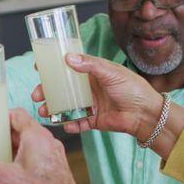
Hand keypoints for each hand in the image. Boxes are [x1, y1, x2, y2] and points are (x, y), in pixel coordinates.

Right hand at [0, 109, 102, 183]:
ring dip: (3, 159)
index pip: (16, 114)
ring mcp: (48, 159)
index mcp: (36, 137)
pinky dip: (11, 172)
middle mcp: (45, 144)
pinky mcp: (49, 174)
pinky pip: (26, 167)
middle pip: (16, 133)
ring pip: (21, 152)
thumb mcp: (5, 178)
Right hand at [34, 53, 161, 137]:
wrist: (146, 114)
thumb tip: (68, 58)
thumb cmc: (133, 88)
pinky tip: (66, 125)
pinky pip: (78, 122)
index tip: (39, 68)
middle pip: (63, 89)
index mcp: (93, 73)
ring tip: (44, 112)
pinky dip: (70, 124)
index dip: (54, 68)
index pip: (69, 67)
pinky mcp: (94, 120)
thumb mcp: (111, 72)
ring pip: (66, 106)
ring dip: (54, 110)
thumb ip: (90, 65)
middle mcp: (89, 88)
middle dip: (47, 92)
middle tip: (37, 95)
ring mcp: (90, 104)